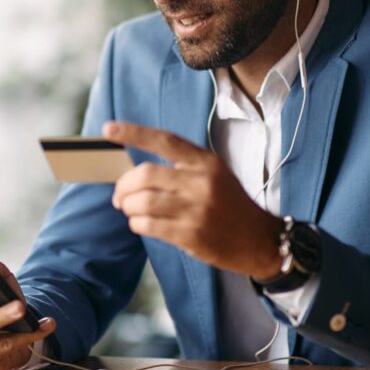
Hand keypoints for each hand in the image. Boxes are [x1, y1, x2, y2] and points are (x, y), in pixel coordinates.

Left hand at [104, 120, 282, 278]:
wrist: (260, 239)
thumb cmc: (230, 204)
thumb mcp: (214, 174)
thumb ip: (182, 167)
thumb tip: (136, 171)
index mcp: (205, 161)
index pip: (164, 140)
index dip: (134, 132)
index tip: (109, 129)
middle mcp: (201, 182)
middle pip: (145, 175)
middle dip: (123, 186)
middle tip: (119, 196)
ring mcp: (196, 209)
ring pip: (142, 202)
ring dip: (127, 206)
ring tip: (129, 210)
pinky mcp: (191, 235)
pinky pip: (148, 225)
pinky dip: (136, 223)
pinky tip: (140, 223)